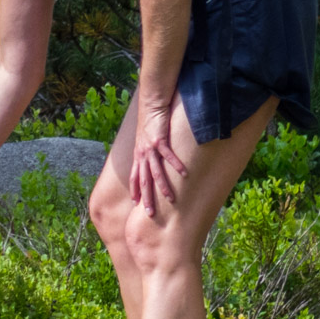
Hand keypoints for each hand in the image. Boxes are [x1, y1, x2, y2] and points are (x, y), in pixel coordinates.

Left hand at [131, 100, 188, 215]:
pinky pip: (168, 156)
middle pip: (144, 180)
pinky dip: (176, 166)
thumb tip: (152, 157)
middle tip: (150, 214)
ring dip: (163, 187)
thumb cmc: (150, 120)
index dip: (135, 190)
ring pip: (156, 172)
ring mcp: (150, 148)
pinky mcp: (159, 140)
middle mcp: (142, 154)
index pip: (135, 177)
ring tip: (170, 200)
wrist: (151, 104)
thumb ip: (148, 150)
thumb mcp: (145, 138)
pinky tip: (184, 175)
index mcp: (138, 155)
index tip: (136, 204)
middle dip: (146, 198)